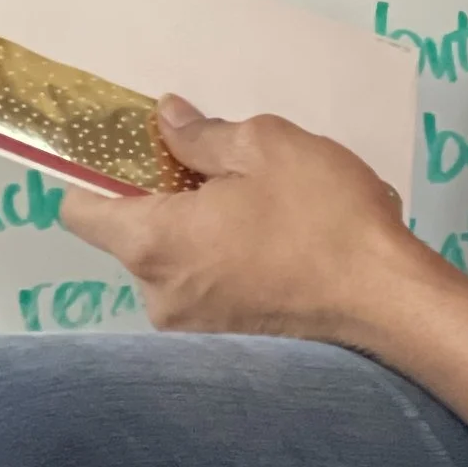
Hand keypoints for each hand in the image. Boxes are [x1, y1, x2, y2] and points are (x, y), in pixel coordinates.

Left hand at [63, 100, 467, 427]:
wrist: (389, 301)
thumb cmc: (325, 217)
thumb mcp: (268, 147)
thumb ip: (203, 134)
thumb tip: (167, 121)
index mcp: (152, 243)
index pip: (78, 211)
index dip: (97, 173)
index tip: (136, 152)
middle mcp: (158, 295)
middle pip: (132, 237)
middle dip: (166, 202)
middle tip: (224, 174)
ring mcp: (192, 329)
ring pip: (174, 265)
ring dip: (201, 235)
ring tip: (261, 211)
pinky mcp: (229, 345)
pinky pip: (206, 291)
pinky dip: (226, 266)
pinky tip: (276, 247)